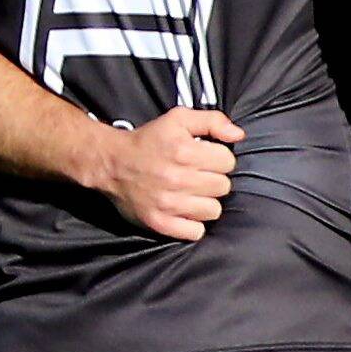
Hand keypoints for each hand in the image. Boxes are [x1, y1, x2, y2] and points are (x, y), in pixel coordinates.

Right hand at [90, 106, 241, 240]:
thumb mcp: (179, 119)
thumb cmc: (149, 140)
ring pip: (213, 211)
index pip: (228, 162)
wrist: (112, 163)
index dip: (219, 158)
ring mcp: (168, 204)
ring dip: (206, 202)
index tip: (205, 159)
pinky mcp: (159, 223)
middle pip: (223, 187)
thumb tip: (238, 136)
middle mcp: (178, 179)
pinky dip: (193, 225)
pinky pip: (195, 232)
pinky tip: (185, 211)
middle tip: (197, 176)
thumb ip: (213, 120)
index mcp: (185, 152)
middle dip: (213, 180)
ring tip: (191, 193)